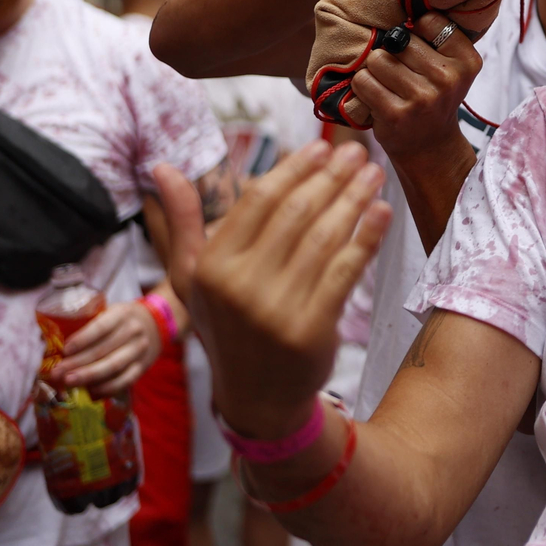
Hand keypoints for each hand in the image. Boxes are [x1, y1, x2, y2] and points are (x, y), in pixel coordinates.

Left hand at [51, 299, 160, 396]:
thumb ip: (83, 323)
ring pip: (113, 366)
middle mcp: (133, 331)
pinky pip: (125, 381)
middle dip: (77, 363)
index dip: (82, 339)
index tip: (64, 350)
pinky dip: (107, 388)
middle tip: (57, 372)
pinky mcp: (142, 366)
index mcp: (122, 314)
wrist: (156, 323)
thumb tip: (45, 338)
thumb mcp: (107, 311)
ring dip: (89, 376)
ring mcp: (140, 350)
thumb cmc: (120, 319)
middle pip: (103, 350)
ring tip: (69, 382)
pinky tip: (90, 391)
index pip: (101, 327)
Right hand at [155, 140, 390, 439]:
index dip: (295, 168)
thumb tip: (163, 168)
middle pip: (296, 212)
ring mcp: (275, 311)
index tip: (322, 146)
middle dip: (332, 175)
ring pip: (324, 237)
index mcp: (211, 267)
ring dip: (354, 198)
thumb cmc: (229, 326)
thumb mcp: (195, 278)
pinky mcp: (310, 330)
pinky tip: (382, 212)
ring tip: (374, 175)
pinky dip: (367, 237)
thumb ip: (184, 222)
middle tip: (358, 152)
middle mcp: (239, 287)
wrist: (258, 398)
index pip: (259, 200)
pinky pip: (344, 271)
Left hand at [348, 14, 481, 167]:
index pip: (430, 21)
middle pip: (399, 40)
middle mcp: (449, 79)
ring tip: (388, 84)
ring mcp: (422, 98)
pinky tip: (377, 97)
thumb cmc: (435, 96)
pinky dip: (364, 86)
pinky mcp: (396, 114)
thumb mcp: (453, 67)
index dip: (417, 31)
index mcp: (467, 61)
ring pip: (378, 59)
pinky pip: (364, 81)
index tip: (420, 48)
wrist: (430, 146)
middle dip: (393, 52)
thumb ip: (439, 37)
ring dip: (376, 70)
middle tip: (401, 72)